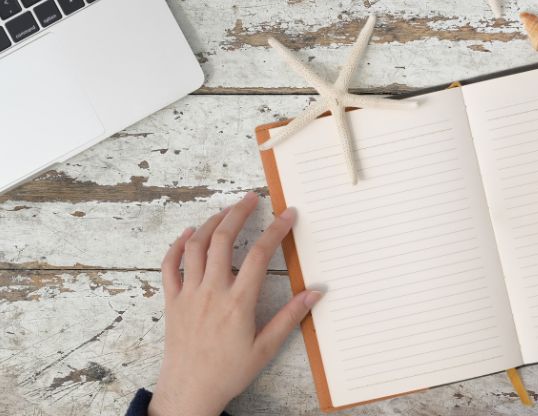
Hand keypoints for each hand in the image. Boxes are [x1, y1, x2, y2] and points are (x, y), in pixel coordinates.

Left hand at [150, 193, 321, 415]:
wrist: (189, 391)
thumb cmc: (228, 372)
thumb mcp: (266, 348)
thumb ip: (290, 317)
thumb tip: (314, 293)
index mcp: (238, 302)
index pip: (259, 255)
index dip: (276, 230)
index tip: (288, 215)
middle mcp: (212, 292)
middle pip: (223, 240)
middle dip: (239, 213)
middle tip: (252, 199)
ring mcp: (188, 294)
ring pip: (196, 246)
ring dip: (211, 222)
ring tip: (226, 211)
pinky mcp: (172, 301)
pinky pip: (170, 265)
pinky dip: (177, 245)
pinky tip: (189, 234)